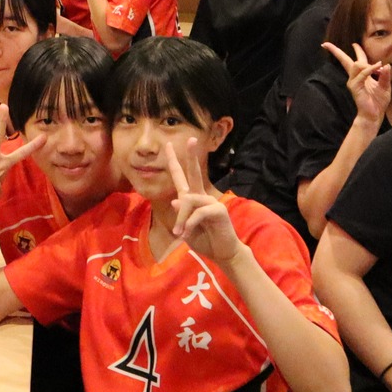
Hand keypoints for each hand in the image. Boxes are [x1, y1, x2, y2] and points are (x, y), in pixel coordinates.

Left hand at [163, 140, 240, 261]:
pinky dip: (190, 223)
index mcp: (192, 199)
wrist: (222, 253)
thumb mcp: (185, 229)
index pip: (181, 177)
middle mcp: (202, 196)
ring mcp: (211, 201)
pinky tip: (187, 233)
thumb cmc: (204, 240)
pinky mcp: (218, 209)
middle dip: (191, 156)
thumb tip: (176, 199)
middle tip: (190, 139)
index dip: (175, 162)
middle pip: (194, 173)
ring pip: (188, 200)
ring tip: (180, 233)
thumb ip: (181, 215)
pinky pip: (198, 212)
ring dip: (181, 218)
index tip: (169, 145)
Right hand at [323, 41, 391, 127]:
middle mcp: (355, 77)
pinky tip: (376, 68)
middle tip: (326, 44)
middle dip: (335, 51)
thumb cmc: (379, 102)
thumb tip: (386, 66)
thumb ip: (385, 76)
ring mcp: (353, 82)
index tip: (353, 43)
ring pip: (356, 65)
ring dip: (368, 63)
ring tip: (378, 66)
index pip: (357, 60)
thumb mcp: (385, 86)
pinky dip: (369, 69)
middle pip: (344, 60)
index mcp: (362, 75)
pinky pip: (362, 74)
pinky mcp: (354, 87)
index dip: (356, 51)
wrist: (374, 115)